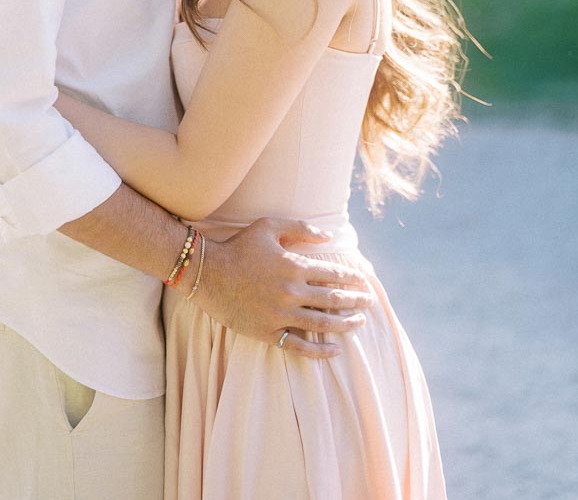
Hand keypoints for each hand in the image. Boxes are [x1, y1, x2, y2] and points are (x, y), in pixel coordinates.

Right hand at [188, 217, 373, 360]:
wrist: (208, 273)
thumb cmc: (239, 247)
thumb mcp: (268, 226)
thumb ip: (300, 228)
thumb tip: (328, 236)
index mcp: (294, 266)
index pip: (333, 274)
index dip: (352, 278)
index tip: (364, 282)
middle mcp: (292, 292)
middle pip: (333, 300)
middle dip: (356, 302)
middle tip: (369, 304)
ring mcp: (281, 315)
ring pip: (322, 324)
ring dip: (345, 325)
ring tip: (359, 324)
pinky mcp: (268, 332)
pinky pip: (299, 346)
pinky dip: (319, 351)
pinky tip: (335, 351)